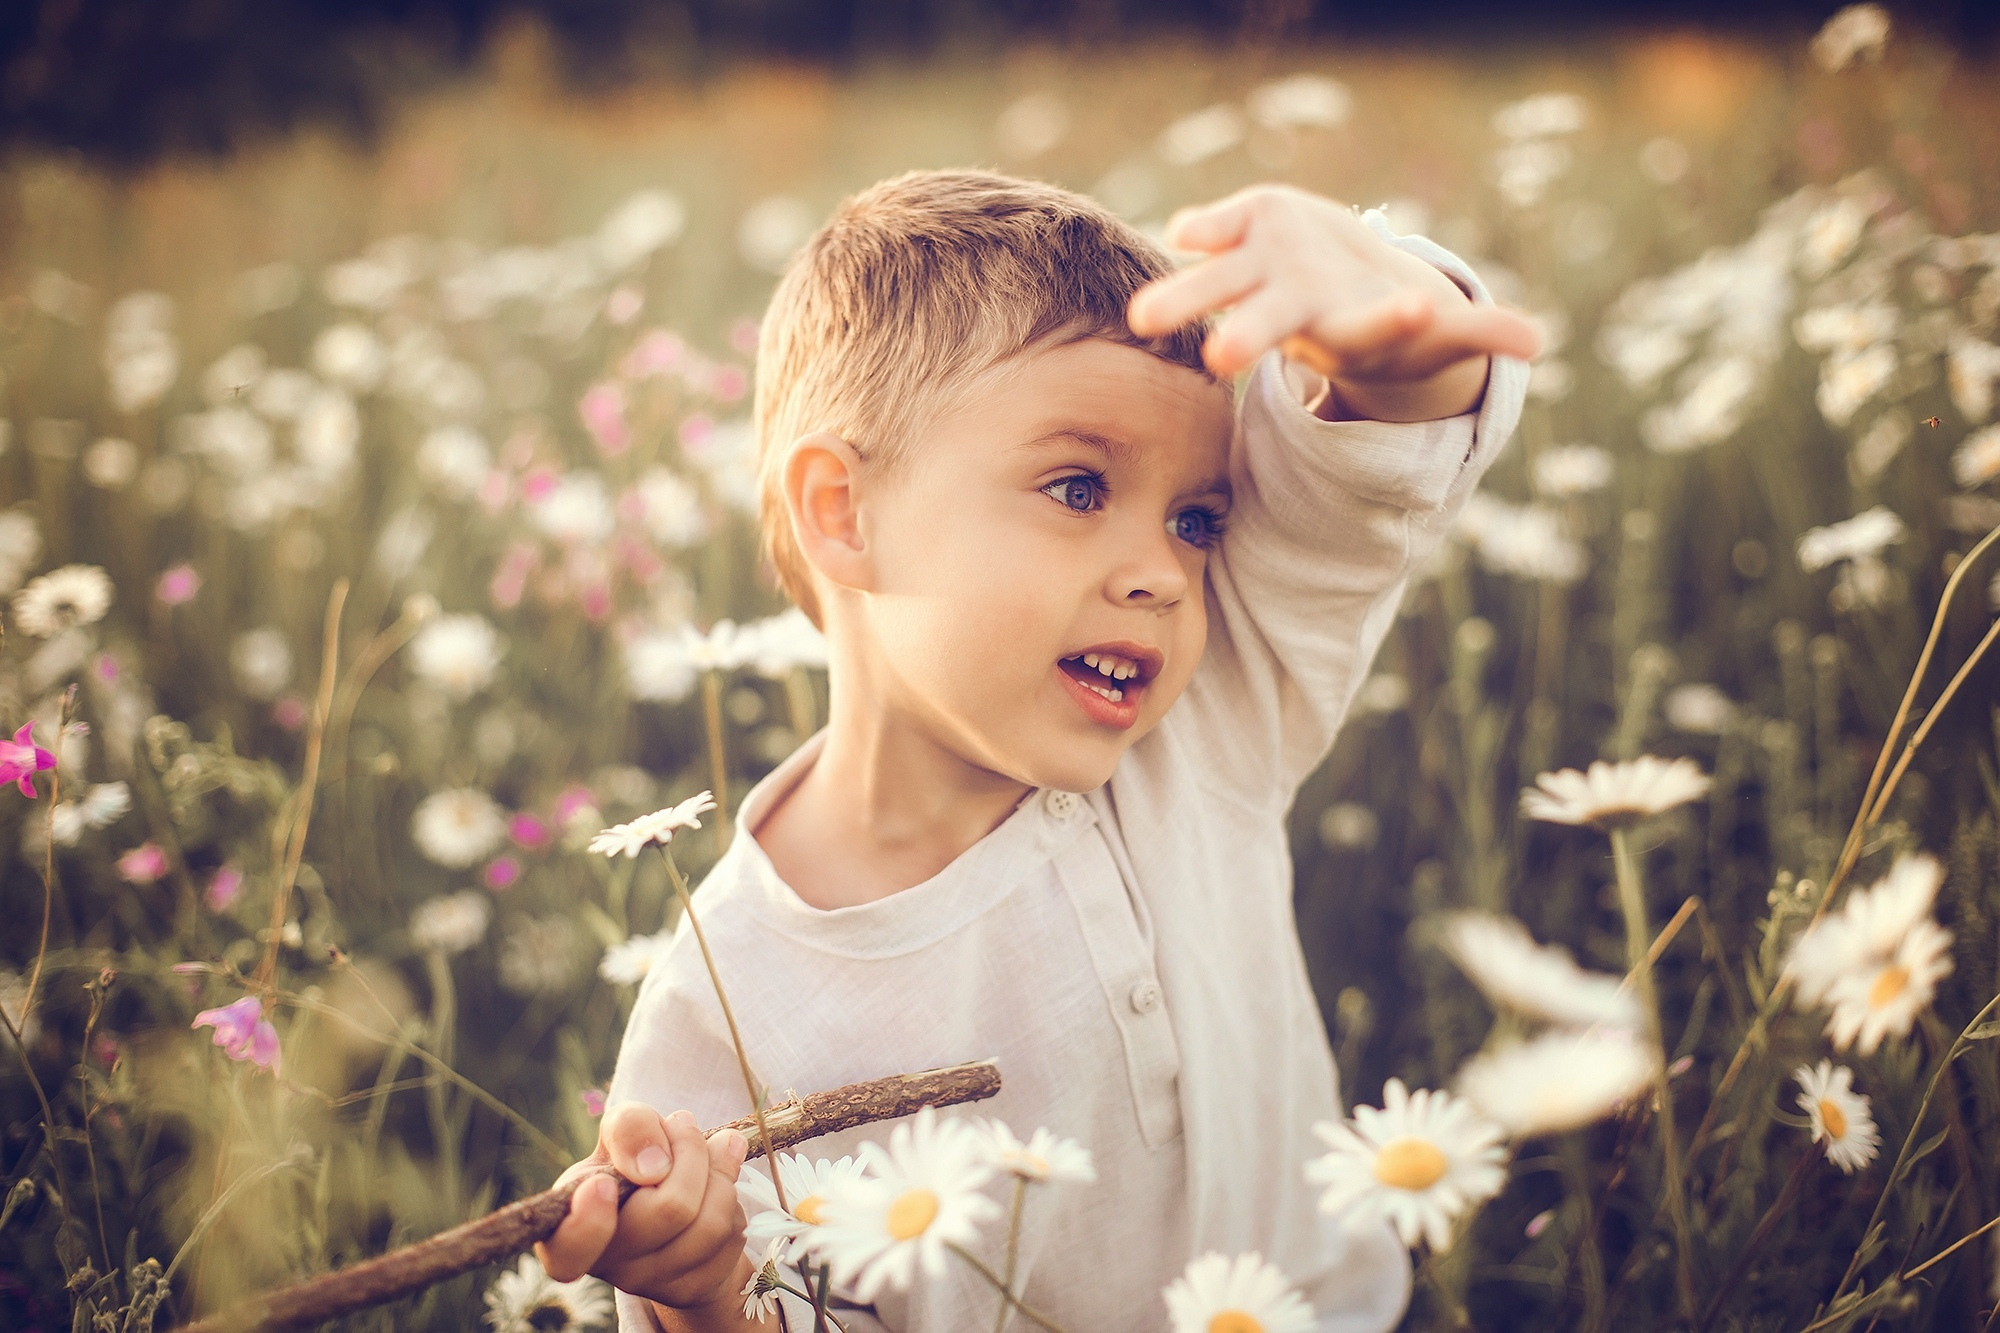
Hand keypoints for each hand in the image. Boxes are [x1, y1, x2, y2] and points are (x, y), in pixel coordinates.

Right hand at [537, 1104, 753, 1314]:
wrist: (673, 1197)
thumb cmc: (636, 1158)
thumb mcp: (623, 1128)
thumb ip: (629, 1128)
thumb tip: (655, 1164)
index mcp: (571, 1226)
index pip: (567, 1252)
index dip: (587, 1225)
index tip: (603, 1183)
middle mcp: (606, 1265)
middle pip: (671, 1210)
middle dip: (691, 1152)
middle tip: (684, 1124)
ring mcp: (651, 1283)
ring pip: (711, 1224)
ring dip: (721, 1171)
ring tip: (712, 1149)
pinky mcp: (692, 1288)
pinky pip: (732, 1235)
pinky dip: (733, 1197)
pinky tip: (715, 1187)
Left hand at [1126, 184, 1541, 420]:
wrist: (1334, 289)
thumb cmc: (1383, 314)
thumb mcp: (1438, 326)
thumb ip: (1481, 332)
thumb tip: (1537, 344)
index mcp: (1347, 327)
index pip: (1368, 329)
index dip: (1388, 321)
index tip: (1405, 313)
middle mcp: (1294, 309)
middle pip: (1266, 328)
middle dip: (1245, 339)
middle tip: (1217, 358)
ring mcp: (1259, 272)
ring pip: (1214, 287)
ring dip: (1181, 297)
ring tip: (1139, 319)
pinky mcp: (1244, 227)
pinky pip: (1214, 228)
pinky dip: (1202, 226)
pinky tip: (1183, 229)